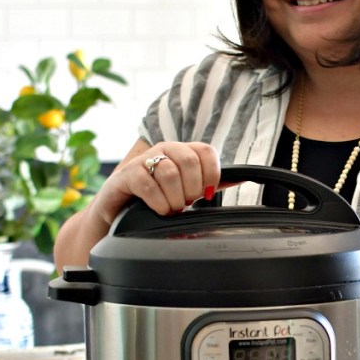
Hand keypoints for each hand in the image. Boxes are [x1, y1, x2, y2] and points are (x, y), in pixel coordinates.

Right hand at [91, 141, 220, 224]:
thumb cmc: (156, 197)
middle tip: (185, 202)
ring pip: (170, 173)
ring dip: (175, 198)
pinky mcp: (127, 175)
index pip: (205, 151)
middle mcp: (163, 150)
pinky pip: (149, 185)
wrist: (119, 209)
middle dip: (192, 188)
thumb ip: (210, 182)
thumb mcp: (185, 188)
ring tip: (171, 208)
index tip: (206, 193)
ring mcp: (143, 160)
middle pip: (189, 160)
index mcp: (181, 151)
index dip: (211, 174)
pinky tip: (160, 210)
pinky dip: (160, 202)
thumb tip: (241, 178)